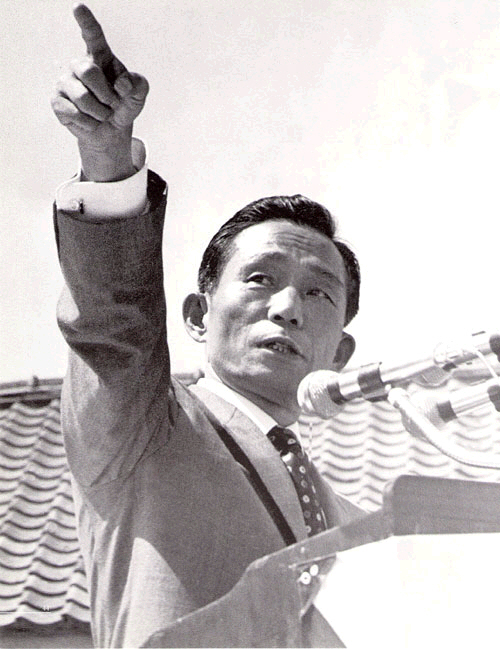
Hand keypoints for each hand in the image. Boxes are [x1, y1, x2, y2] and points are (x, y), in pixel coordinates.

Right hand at [51, 4, 148, 180]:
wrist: (111, 131)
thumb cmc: (123, 105)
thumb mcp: (138, 94)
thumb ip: (138, 84)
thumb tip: (121, 84)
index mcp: (100, 56)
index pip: (92, 35)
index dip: (86, 21)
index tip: (78, 7)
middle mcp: (79, 65)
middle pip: (88, 71)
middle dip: (106, 94)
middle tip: (113, 104)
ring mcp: (65, 82)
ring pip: (82, 97)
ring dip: (100, 113)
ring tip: (103, 115)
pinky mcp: (57, 101)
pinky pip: (73, 113)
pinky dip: (89, 123)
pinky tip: (90, 122)